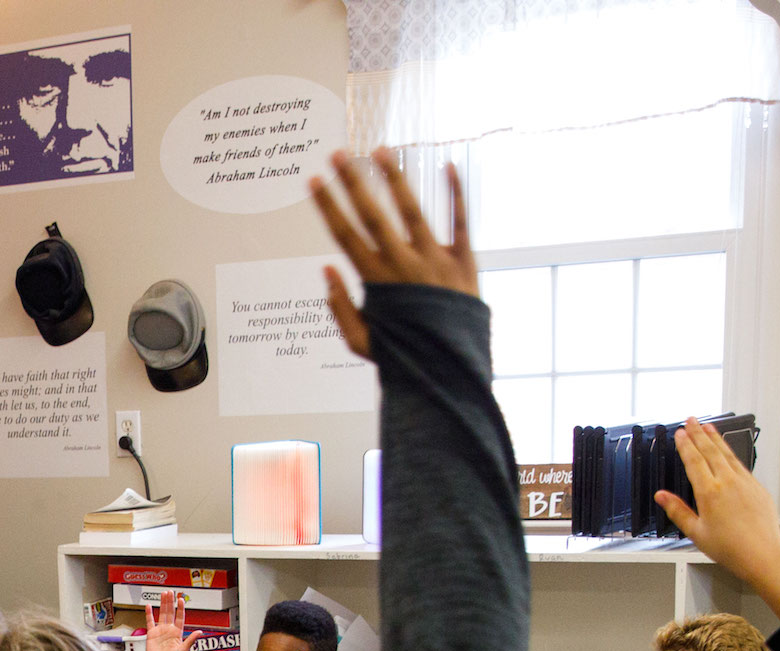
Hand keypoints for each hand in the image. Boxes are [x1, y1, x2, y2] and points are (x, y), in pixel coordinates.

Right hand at [144, 592, 186, 650]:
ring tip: (163, 594)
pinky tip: (149, 606)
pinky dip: (149, 613)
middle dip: (170, 602)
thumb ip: (190, 640)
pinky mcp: (151, 634)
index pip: (179, 617)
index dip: (180, 608)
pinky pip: (149, 621)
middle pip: (170, 612)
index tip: (181, 600)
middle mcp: (169, 630)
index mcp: (177, 633)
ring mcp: (160, 631)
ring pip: (161, 614)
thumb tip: (200, 632)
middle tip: (170, 592)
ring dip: (162, 604)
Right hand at [311, 147, 477, 361]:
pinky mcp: (464, 263)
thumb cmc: (404, 357)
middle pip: (374, 217)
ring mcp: (436, 262)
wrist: (453, 370)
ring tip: (381, 150)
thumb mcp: (362, 342)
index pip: (346, 237)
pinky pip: (461, 222)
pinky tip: (449, 165)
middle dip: (353, 183)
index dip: (328, 207)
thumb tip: (327, 271)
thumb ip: (340, 308)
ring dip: (395, 179)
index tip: (314, 182)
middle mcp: (405, 267)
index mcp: (378, 283)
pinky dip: (457, 193)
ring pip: (412, 212)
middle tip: (338, 154)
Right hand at [655, 419, 779, 621]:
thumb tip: (662, 496)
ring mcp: (745, 482)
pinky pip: (741, 464)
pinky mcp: (757, 487)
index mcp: (710, 492)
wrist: (762, 554)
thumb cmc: (731, 548)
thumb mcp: (696, 532)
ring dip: (716, 438)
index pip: (694, 461)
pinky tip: (728, 450)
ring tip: (708, 426)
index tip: (680, 433)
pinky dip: (731, 452)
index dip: (685, 445)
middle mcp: (728, 482)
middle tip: (692, 421)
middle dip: (699, 433)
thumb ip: (678, 510)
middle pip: (710, 451)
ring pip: (727, 453)